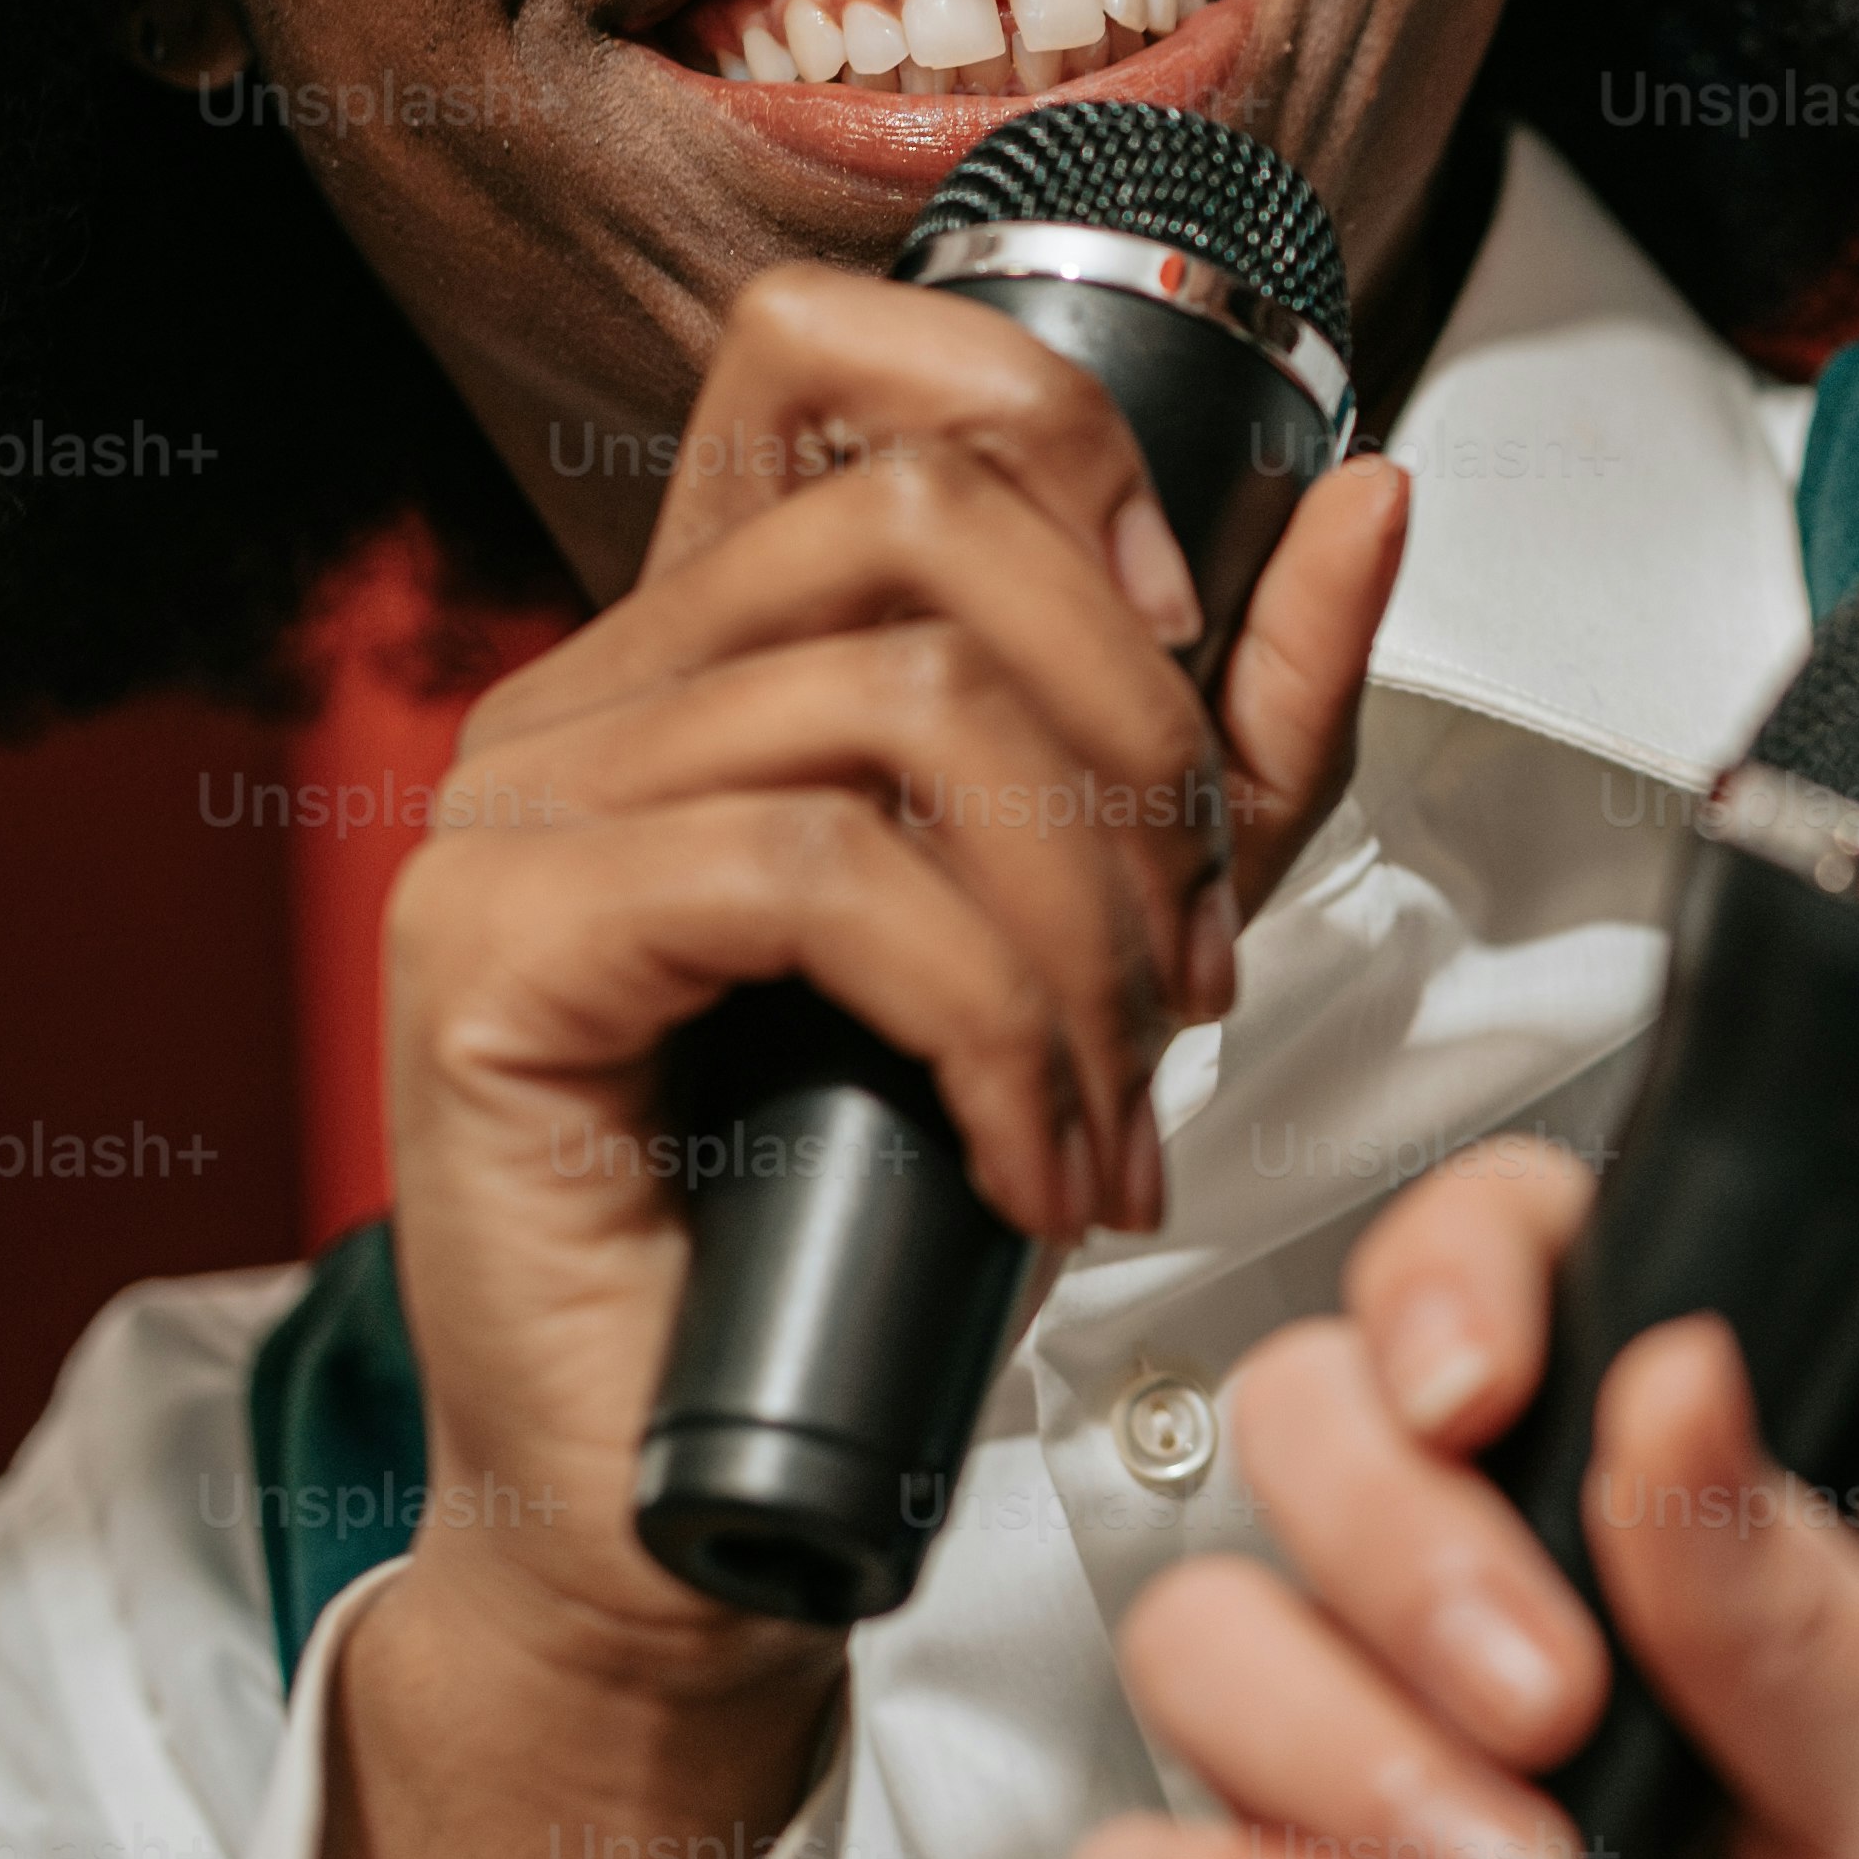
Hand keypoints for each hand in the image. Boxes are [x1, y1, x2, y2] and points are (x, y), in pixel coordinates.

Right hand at [376, 261, 1411, 1706]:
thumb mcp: (1124, 936)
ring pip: (894, 705)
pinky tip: (1029, 1161)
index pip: (830, 348)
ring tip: (1117, 1100)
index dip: (1046, 437)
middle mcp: (590, 695)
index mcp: (712, 651)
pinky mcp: (494, 953)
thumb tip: (1364, 498)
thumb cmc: (878, 1232)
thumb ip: (1244, 728)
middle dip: (1137, 734)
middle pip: (920, 514)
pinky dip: (989, 1022)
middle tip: (1187, 957)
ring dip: (1082, 924)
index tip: (1178, 650)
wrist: (703, 1510)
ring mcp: (514, 812)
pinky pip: (814, 879)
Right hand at [1064, 1143, 1858, 1858]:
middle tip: (1550, 1705)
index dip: (1450, 1288)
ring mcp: (1385, 1804)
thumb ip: (1797, 1602)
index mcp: (1685, 1539)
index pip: (1502, 1296)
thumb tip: (1683, 1368)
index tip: (1486, 1383)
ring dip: (1343, 1746)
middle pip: (1305, 1435)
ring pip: (1203, 1640)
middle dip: (1400, 1547)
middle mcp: (1513, 1635)